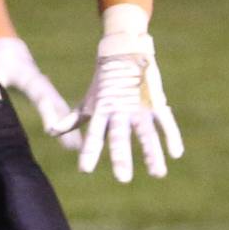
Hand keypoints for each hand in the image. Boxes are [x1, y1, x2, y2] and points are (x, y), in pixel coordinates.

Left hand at [0, 37, 81, 150]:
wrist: (11, 51)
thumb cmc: (0, 63)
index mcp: (32, 81)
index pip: (43, 99)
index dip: (48, 114)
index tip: (52, 131)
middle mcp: (45, 87)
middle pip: (60, 108)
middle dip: (68, 127)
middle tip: (74, 147)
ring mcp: (50, 92)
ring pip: (65, 112)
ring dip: (73, 129)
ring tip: (79, 149)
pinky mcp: (50, 97)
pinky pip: (63, 113)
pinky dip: (70, 127)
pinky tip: (76, 142)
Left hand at [58, 30, 183, 181]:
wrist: (124, 50)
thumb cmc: (103, 82)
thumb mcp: (88, 101)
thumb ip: (72, 119)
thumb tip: (51, 133)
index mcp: (102, 112)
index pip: (94, 136)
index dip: (89, 152)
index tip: (85, 170)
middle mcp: (119, 111)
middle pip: (120, 137)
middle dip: (121, 157)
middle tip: (123, 179)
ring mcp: (138, 106)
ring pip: (146, 133)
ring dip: (152, 153)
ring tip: (158, 174)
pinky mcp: (155, 101)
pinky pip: (165, 121)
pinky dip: (172, 136)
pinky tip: (176, 153)